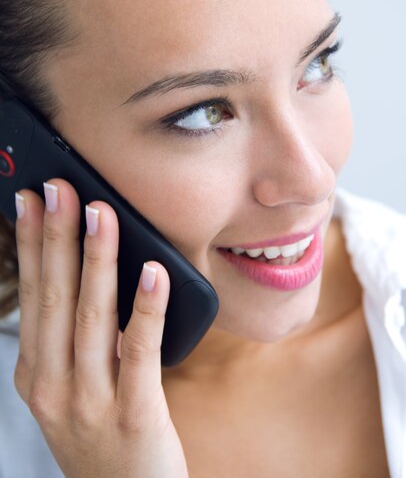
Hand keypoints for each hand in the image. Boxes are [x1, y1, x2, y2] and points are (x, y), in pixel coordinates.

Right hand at [13, 179, 188, 477]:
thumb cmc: (101, 439)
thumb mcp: (68, 390)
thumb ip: (71, 339)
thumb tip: (85, 271)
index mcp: (35, 374)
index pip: (32, 295)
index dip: (30, 244)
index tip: (31, 200)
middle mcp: (54, 385)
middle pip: (55, 297)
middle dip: (55, 237)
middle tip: (60, 189)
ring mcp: (91, 402)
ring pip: (92, 316)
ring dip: (96, 260)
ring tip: (101, 215)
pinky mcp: (135, 414)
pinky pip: (140, 351)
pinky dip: (146, 308)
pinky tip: (153, 272)